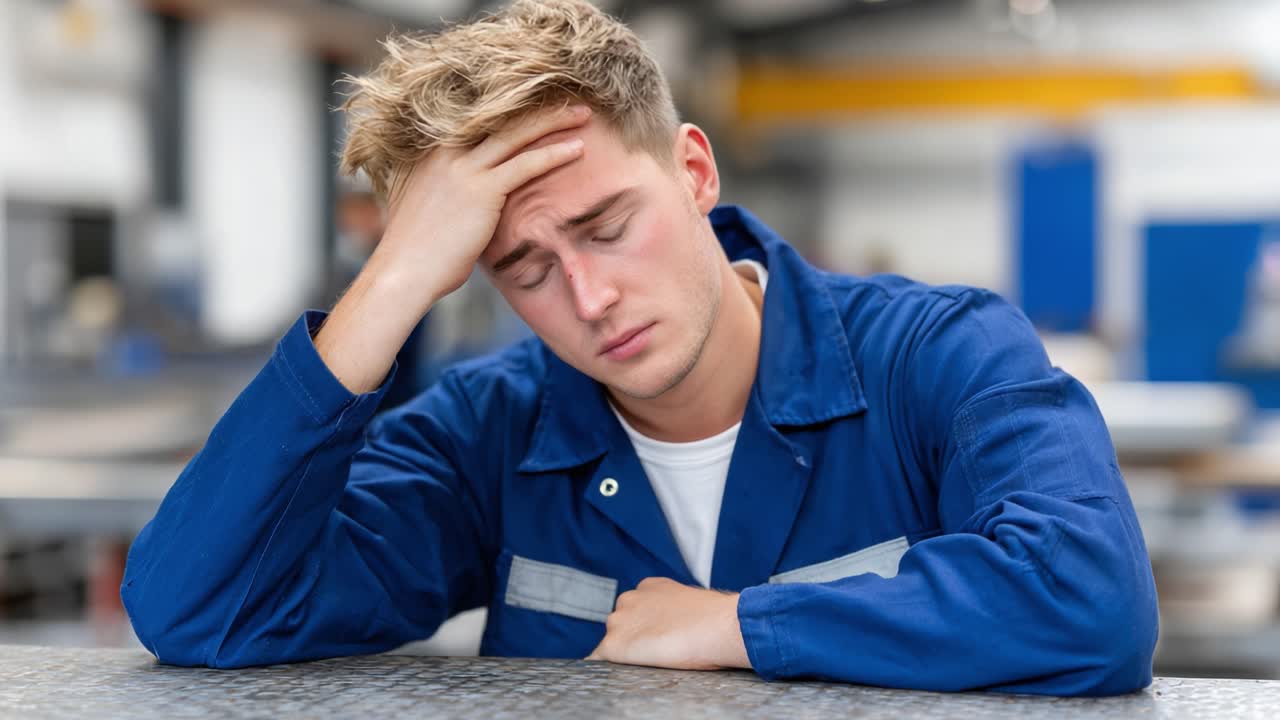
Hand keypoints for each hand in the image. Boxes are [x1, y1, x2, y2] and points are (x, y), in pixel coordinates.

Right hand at [315, 105, 589, 392]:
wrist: (403, 273)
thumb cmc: (415, 252)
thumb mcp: (422, 205)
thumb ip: (444, 188)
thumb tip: (464, 195)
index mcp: (429, 150)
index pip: (477, 119)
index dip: (509, 109)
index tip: (536, 103)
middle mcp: (444, 149)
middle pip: (498, 116)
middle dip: (536, 105)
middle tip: (567, 98)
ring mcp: (462, 166)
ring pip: (516, 132)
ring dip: (554, 120)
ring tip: (584, 114)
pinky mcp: (481, 188)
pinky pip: (526, 164)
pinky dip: (554, 154)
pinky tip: (578, 148)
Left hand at [587, 577, 750, 670]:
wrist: (718, 626)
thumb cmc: (714, 619)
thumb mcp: (690, 605)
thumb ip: (674, 611)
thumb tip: (679, 626)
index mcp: (649, 587)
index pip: (635, 609)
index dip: (645, 626)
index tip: (658, 637)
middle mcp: (629, 599)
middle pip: (620, 623)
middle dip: (633, 636)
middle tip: (655, 651)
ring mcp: (619, 621)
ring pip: (612, 640)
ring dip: (623, 651)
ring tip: (647, 663)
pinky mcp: (615, 644)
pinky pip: (597, 659)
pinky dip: (603, 668)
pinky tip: (614, 675)